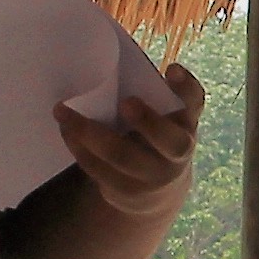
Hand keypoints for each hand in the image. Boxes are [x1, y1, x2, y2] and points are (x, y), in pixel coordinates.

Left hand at [53, 59, 204, 219]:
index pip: (195, 103)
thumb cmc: (158, 137)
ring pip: (122, 156)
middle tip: (126, 101)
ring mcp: (153, 178)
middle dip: (148, 121)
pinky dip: (80, 149)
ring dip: (88, 132)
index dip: (186, 86)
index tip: (171, 68)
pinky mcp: (126, 192)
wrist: (159, 190)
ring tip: (63, 112)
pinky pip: (99, 170)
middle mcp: (178, 154)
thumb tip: (131, 66)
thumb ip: (158, 94)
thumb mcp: (168, 117)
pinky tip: (67, 132)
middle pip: (170, 141)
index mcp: (186, 124)